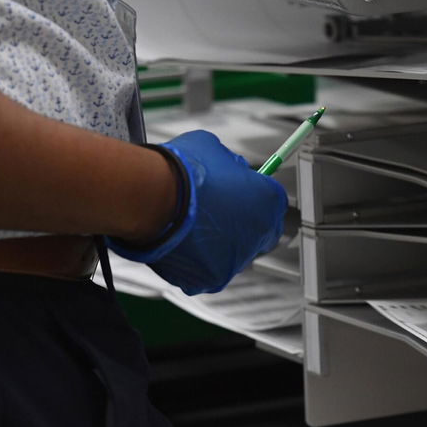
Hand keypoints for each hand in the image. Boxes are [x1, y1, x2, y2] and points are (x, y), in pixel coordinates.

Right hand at [109, 130, 287, 294]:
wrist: (154, 197)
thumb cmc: (183, 171)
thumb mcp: (215, 149)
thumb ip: (229, 164)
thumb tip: (227, 168)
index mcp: (269, 200)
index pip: (272, 203)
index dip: (252, 199)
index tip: (240, 196)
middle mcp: (261, 233)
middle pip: (258, 233)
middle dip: (240, 226)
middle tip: (216, 215)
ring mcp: (238, 259)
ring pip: (232, 255)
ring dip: (217, 245)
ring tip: (191, 228)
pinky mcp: (214, 278)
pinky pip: (208, 271)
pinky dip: (196, 262)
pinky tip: (181, 243)